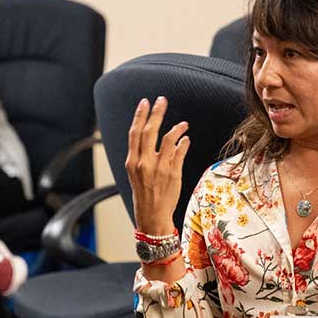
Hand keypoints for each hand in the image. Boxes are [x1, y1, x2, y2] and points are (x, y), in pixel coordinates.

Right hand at [125, 96, 189, 234]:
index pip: (134, 133)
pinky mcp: (173, 174)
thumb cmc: (144, 195)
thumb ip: (143, 156)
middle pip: (149, 131)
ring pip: (167, 139)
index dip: (140, 116)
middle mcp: (144, 163)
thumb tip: (154, 138)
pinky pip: (180, 152)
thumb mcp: (136, 175)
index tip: (145, 102)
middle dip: (156, 113)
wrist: (152, 216)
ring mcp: (159, 168)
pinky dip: (184, 142)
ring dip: (176, 127)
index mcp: (132, 162)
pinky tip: (186, 138)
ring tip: (183, 123)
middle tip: (162, 100)